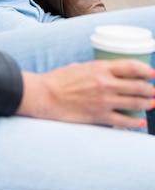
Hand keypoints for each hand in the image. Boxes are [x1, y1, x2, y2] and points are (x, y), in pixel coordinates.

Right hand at [18, 59, 154, 129]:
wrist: (45, 95)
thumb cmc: (58, 79)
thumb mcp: (80, 67)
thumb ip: (96, 69)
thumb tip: (108, 73)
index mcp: (100, 68)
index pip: (131, 66)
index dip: (145, 69)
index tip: (151, 72)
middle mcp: (105, 84)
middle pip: (137, 86)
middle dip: (149, 89)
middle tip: (153, 90)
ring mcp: (104, 101)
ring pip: (134, 103)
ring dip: (146, 104)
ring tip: (152, 103)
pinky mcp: (99, 116)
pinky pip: (123, 121)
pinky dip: (135, 122)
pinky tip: (141, 122)